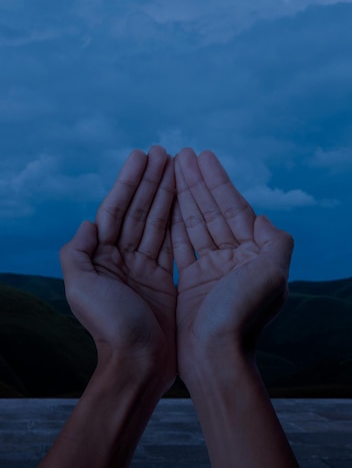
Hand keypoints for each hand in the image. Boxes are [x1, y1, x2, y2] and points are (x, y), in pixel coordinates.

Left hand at [60, 146, 176, 388]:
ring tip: (178, 166)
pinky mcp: (165, 279)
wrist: (139, 365)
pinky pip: (173, 241)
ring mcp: (145, 267)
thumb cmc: (110, 328)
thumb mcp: (81, 289)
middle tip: (165, 152)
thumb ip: (77, 253)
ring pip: (158, 221)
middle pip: (139, 209)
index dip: (129, 181)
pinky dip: (180, 219)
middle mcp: (122, 258)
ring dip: (167, 193)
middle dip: (151, 180)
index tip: (143, 155)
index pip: (117, 209)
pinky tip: (188, 200)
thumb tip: (89, 222)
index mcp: (101, 257)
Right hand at [172, 148, 293, 380]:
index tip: (202, 156)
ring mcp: (211, 269)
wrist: (215, 358)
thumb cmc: (242, 317)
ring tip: (170, 170)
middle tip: (180, 154)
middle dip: (196, 182)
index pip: (233, 207)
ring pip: (194, 223)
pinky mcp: (190, 281)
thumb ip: (277, 242)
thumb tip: (264, 219)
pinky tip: (164, 203)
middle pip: (212, 210)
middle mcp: (233, 258)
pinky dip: (173, 223)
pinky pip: (180, 244)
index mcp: (253, 253)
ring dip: (183, 196)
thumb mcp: (273, 276)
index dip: (218, 181)